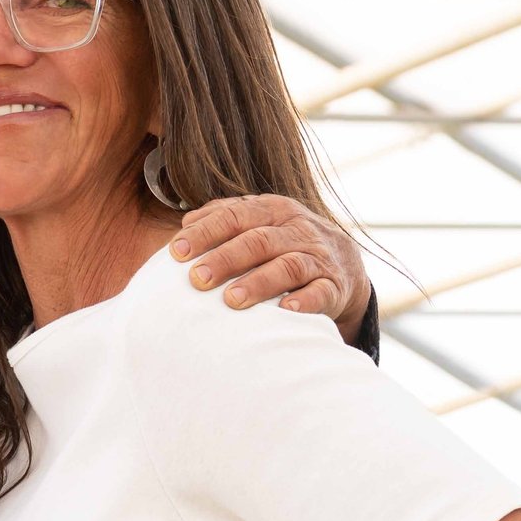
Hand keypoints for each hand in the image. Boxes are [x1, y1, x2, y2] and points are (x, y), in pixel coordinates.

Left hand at [171, 194, 371, 340]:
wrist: (343, 261)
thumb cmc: (286, 242)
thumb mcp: (260, 221)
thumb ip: (225, 217)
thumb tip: (186, 222)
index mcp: (272, 210)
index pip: (235, 216)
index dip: (206, 233)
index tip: (177, 252)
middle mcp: (296, 230)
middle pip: (258, 241)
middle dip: (225, 259)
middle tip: (197, 279)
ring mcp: (316, 258)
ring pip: (288, 266)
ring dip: (259, 283)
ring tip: (232, 300)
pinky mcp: (333, 286)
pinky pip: (320, 292)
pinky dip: (303, 302)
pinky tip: (284, 311)